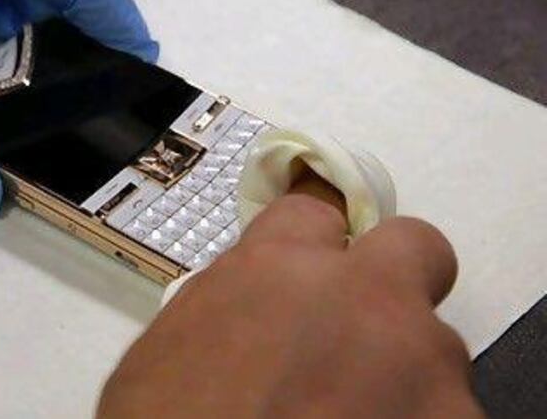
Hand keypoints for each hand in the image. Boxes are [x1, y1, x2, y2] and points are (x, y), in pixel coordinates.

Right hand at [98, 196, 483, 417]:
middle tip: (366, 321)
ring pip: (434, 346)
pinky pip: (446, 412)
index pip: (316, 214)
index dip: (314, 242)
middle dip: (393, 276)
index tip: (316, 263)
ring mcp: (419, 364)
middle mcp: (360, 300)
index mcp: (277, 271)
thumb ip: (225, 301)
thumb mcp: (166, 350)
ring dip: (401, 373)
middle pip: (414, 247)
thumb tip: (251, 298)